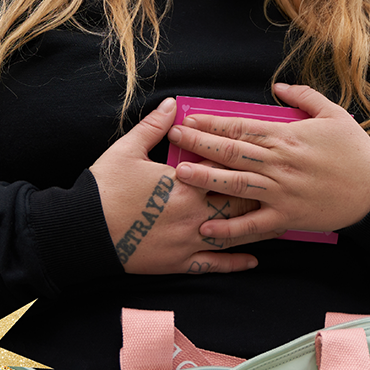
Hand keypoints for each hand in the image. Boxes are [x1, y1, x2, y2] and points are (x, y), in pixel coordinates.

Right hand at [89, 97, 277, 274]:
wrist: (84, 231)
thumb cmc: (104, 187)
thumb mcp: (128, 149)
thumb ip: (154, 126)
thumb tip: (173, 104)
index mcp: (184, 182)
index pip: (225, 170)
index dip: (247, 164)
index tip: (268, 158)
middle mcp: (194, 213)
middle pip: (238, 204)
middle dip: (261, 196)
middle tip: (285, 188)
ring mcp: (188, 240)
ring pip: (233, 235)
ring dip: (258, 228)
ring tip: (282, 221)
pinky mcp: (179, 263)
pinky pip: (214, 265)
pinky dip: (235, 263)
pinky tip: (254, 260)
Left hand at [167, 83, 369, 241]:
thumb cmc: (356, 151)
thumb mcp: (334, 114)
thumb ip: (304, 97)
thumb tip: (277, 87)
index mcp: (288, 137)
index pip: (242, 126)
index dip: (213, 122)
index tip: (189, 117)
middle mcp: (280, 163)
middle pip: (232, 151)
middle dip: (199, 143)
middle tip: (173, 136)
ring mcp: (282, 191)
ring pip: (236, 184)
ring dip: (206, 178)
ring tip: (179, 173)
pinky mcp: (288, 217)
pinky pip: (253, 224)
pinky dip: (230, 228)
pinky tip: (207, 228)